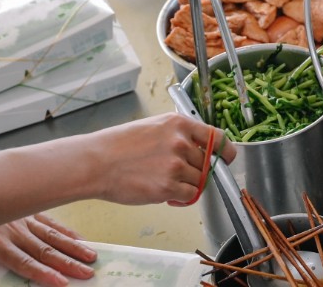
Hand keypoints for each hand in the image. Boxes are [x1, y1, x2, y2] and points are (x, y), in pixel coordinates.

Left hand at [0, 214, 95, 286]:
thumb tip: (25, 263)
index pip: (24, 262)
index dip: (43, 273)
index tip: (62, 283)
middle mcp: (13, 232)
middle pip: (43, 251)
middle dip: (67, 263)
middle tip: (87, 273)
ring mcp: (23, 221)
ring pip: (51, 236)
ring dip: (73, 248)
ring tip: (91, 257)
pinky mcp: (28, 212)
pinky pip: (50, 222)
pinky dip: (67, 231)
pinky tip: (80, 239)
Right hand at [87, 113, 235, 205]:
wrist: (96, 162)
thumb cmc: (120, 145)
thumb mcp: (155, 126)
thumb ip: (180, 135)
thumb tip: (200, 148)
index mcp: (180, 124)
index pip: (218, 138)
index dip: (225, 151)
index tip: (227, 158)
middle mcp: (182, 143)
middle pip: (206, 163)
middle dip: (195, 171)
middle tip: (174, 174)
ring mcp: (176, 166)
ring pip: (199, 180)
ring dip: (186, 185)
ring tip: (163, 182)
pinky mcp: (168, 187)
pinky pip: (190, 196)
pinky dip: (181, 198)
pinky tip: (165, 194)